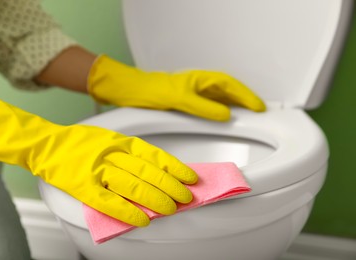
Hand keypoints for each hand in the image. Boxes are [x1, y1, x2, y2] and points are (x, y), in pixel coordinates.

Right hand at [0, 90, 196, 225]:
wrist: (45, 144)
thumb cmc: (79, 143)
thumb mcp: (109, 139)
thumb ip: (130, 154)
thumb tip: (156, 172)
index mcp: (120, 141)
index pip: (155, 155)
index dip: (174, 167)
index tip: (190, 178)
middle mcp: (112, 154)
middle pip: (147, 172)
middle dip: (170, 186)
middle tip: (185, 198)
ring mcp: (97, 171)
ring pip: (133, 186)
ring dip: (154, 199)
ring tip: (170, 209)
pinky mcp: (82, 187)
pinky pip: (109, 202)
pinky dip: (128, 212)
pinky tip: (143, 220)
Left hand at [88, 55, 265, 120]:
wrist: (135, 92)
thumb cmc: (153, 90)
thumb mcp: (181, 99)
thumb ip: (204, 107)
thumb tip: (225, 115)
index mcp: (203, 79)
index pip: (232, 85)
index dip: (247, 96)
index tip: (259, 107)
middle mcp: (202, 85)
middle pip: (231, 91)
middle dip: (246, 100)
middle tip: (260, 112)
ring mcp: (197, 93)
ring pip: (223, 99)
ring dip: (236, 107)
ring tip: (248, 117)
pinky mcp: (191, 102)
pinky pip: (213, 106)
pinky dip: (223, 112)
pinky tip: (225, 120)